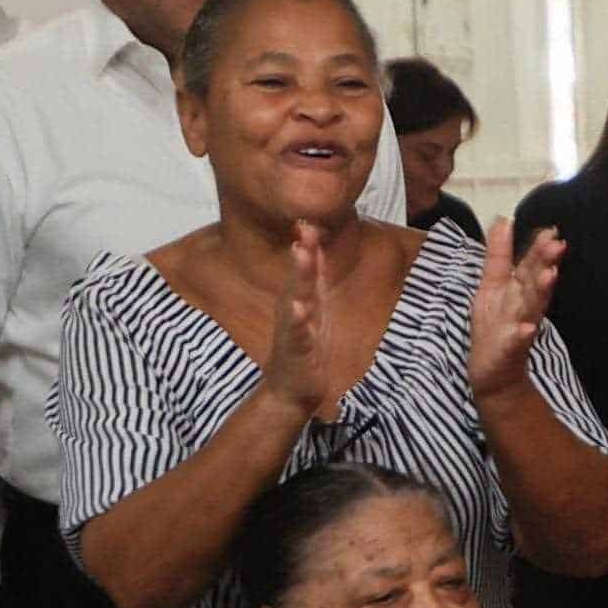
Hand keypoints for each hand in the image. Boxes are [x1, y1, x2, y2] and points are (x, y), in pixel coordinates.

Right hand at [261, 222, 339, 423]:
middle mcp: (294, 309)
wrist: (293, 389)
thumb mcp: (312, 308)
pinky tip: (298, 308)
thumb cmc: (304, 346)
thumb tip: (315, 248)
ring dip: (300, 277)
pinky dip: (297, 320)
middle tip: (305, 227)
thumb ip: (313, 279)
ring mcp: (293, 329)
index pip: (307, 267)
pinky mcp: (296, 350)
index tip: (310, 218)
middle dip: (304, 252)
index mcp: (302, 299)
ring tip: (301, 255)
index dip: (309, 243)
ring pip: (297, 299)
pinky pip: (297, 333)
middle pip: (301, 277)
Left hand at [465, 218, 567, 411]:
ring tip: (550, 275)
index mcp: (519, 290)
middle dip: (545, 263)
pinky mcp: (509, 350)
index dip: (538, 248)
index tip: (552, 229)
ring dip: (541, 291)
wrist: (494, 373)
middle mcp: (523, 306)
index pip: (530, 264)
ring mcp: (518, 328)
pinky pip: (517, 342)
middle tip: (558, 244)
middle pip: (535, 281)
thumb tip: (503, 219)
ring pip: (531, 306)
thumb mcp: (493, 284)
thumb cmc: (495, 326)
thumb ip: (499, 254)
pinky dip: (522, 335)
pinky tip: (528, 329)